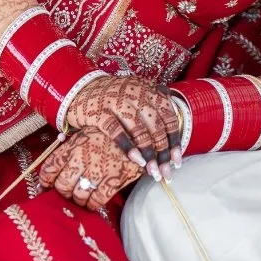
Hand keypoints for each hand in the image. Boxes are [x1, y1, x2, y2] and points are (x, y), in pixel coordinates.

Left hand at [39, 127, 140, 210]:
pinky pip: (96, 200)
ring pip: (78, 196)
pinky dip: (93, 204)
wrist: (141, 131)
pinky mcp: (114, 180)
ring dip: (78, 200)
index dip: (45, 181)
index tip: (46, 186)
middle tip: (67, 192)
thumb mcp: (88, 131)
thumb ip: (71, 145)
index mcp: (74, 144)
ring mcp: (98, 170)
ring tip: (81, 197)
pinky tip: (93, 201)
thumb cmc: (112, 131)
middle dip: (62, 192)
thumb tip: (54, 160)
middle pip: (61, 185)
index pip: (49, 168)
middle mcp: (82, 158)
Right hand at [67, 75, 181, 179]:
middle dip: (162, 152)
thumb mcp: (138, 93)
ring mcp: (117, 102)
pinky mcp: (100, 112)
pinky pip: (116, 131)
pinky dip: (128, 146)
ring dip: (148, 152)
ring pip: (139, 129)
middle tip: (165, 173)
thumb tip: (176, 125)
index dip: (174, 140)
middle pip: (155, 126)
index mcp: (148, 91)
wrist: (83, 88)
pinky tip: (136, 160)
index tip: (177, 161)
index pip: (168, 116)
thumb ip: (156, 105)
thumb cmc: (116, 96)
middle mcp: (135, 94)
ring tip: (153, 171)